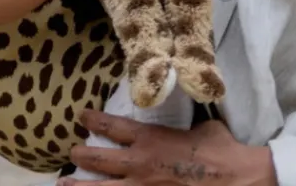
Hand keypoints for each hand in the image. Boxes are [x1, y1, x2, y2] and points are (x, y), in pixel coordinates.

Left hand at [57, 110, 276, 185]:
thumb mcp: (201, 126)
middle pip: (100, 160)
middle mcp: (139, 164)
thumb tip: (188, 119)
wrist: (232, 178)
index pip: (114, 127)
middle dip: (82, 156)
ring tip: (63, 184)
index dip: (95, 121)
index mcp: (151, 139)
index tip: (82, 116)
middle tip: (71, 152)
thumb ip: (185, 124)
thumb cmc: (219, 148)